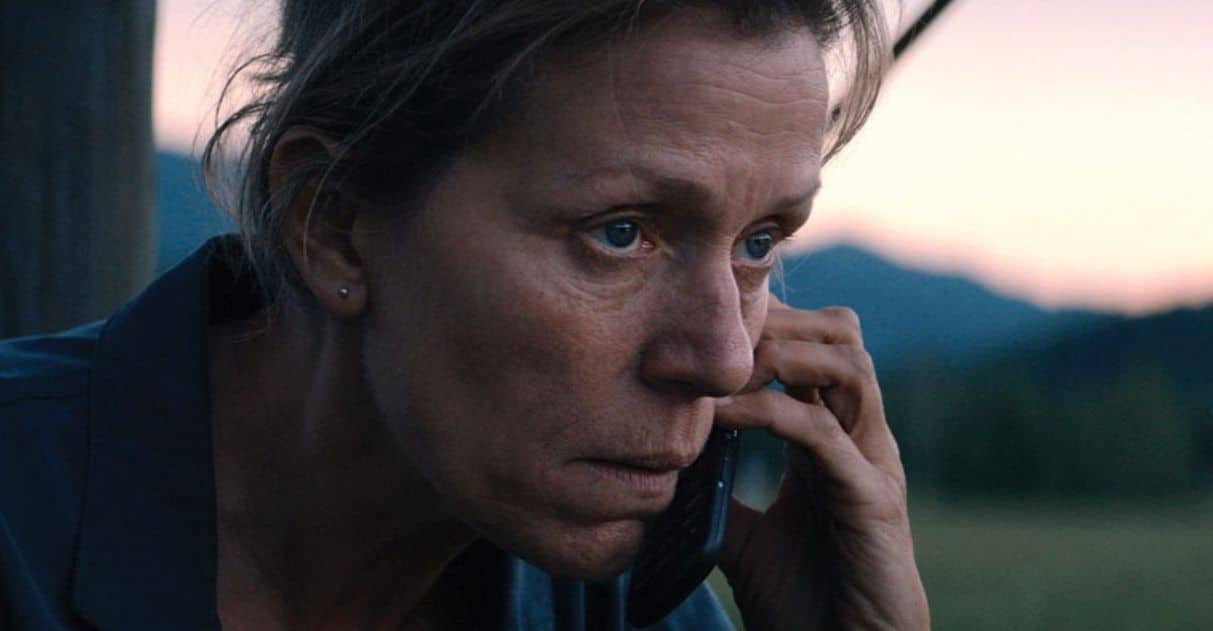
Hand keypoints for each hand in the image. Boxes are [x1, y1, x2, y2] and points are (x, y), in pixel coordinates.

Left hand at [714, 299, 928, 629]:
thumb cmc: (803, 599)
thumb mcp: (744, 535)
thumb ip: (718, 493)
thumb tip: (664, 465)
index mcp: (833, 439)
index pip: (814, 347)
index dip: (766, 325)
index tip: (702, 329)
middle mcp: (860, 439)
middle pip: (842, 335)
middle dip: (779, 321)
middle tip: (715, 341)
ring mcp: (872, 462)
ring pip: (849, 364)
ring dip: (782, 352)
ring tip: (722, 371)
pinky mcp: (872, 498)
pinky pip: (822, 432)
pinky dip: (769, 411)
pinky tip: (720, 417)